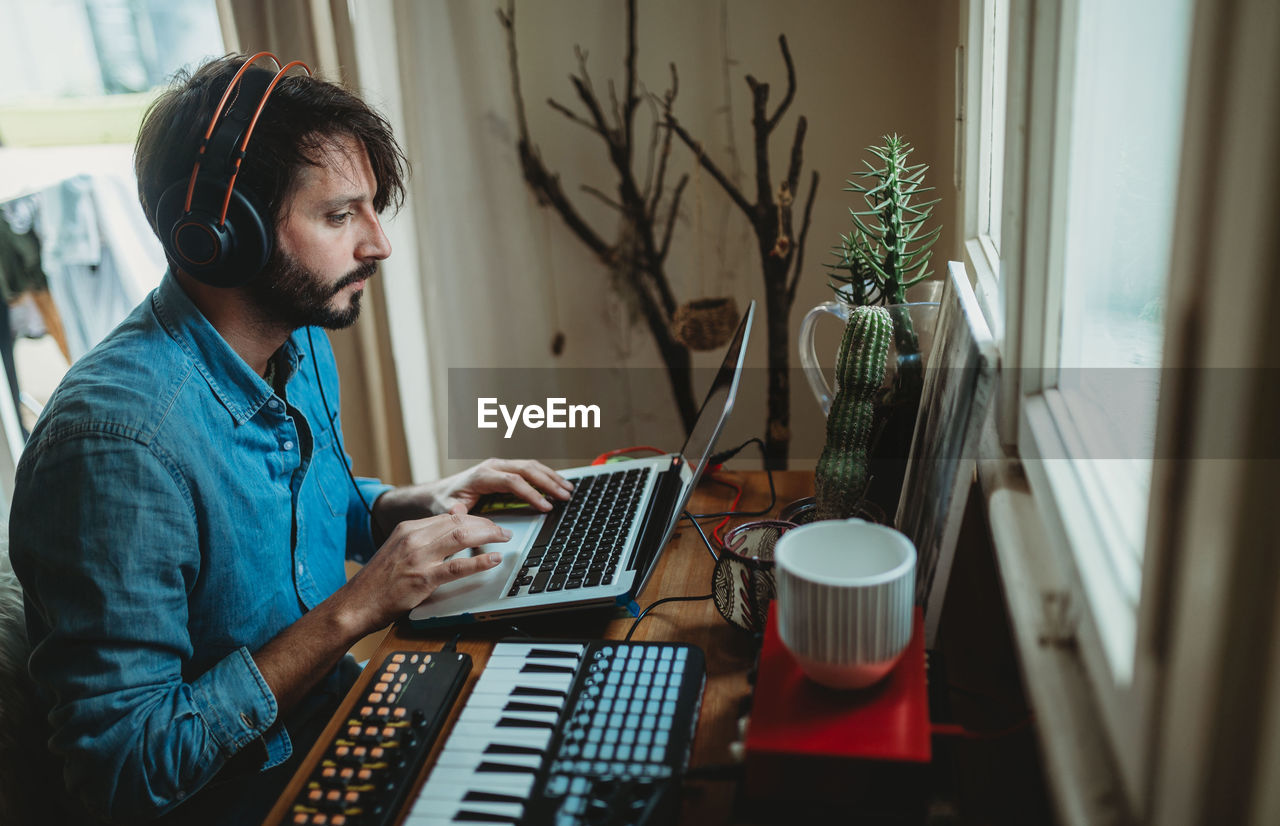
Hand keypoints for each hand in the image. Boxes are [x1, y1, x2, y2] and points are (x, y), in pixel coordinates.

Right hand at [337, 505, 511, 631]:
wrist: (355, 604)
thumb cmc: (378, 581)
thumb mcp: (398, 548)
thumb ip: (425, 535)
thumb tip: (454, 516)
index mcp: (408, 529)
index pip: (450, 516)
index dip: (475, 518)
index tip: (489, 523)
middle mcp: (414, 538)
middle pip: (459, 522)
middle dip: (486, 524)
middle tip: (503, 530)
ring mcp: (418, 558)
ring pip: (461, 537)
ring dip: (488, 535)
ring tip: (504, 538)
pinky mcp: (423, 579)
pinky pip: (457, 567)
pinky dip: (479, 562)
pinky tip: (494, 559)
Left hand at [429, 458, 573, 512]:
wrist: (439, 492)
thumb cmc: (445, 500)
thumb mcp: (446, 509)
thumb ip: (455, 513)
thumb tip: (460, 515)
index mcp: (482, 475)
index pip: (513, 481)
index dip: (531, 493)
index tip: (546, 506)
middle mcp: (493, 466)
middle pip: (527, 469)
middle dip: (548, 482)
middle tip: (565, 496)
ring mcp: (500, 466)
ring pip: (531, 466)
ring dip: (551, 477)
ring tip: (568, 489)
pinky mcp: (505, 469)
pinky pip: (529, 469)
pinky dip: (545, 476)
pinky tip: (557, 484)